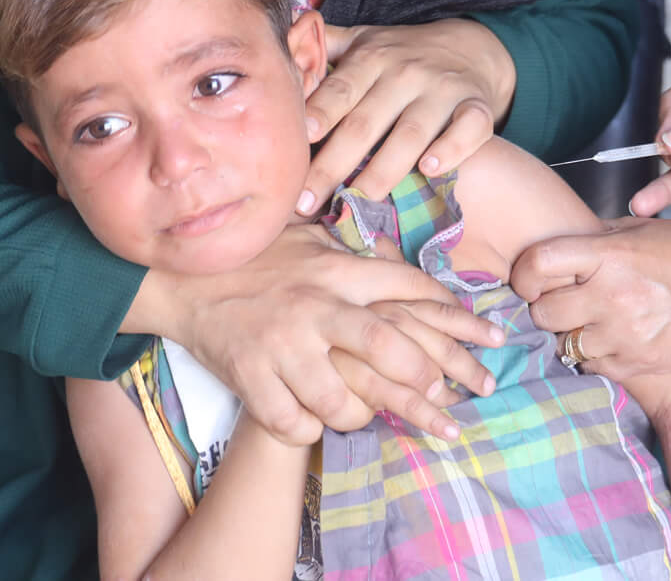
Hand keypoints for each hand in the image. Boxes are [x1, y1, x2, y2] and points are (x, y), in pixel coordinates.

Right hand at [133, 223, 506, 444]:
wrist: (181, 278)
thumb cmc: (255, 257)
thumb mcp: (310, 240)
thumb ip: (354, 252)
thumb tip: (402, 259)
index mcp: (335, 270)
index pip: (408, 288)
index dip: (455, 314)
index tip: (489, 337)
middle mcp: (314, 307)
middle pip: (385, 345)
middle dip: (424, 378)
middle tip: (448, 402)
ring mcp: (281, 345)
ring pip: (339, 399)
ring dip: (360, 415)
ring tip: (372, 417)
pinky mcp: (248, 376)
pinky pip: (290, 422)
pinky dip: (306, 430)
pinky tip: (313, 426)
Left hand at [300, 19, 516, 208]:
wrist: (472, 46)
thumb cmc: (402, 53)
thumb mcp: (363, 40)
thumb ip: (322, 46)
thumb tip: (275, 45)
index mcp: (372, 58)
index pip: (340, 89)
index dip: (318, 114)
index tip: (295, 143)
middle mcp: (406, 73)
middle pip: (366, 122)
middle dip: (333, 163)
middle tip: (306, 202)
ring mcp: (443, 90)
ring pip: (412, 132)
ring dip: (386, 168)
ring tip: (361, 199)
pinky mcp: (477, 106)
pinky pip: (470, 128)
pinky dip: (452, 149)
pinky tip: (430, 169)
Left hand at [511, 219, 670, 380]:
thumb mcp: (642, 229)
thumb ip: (596, 239)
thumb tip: (557, 249)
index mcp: (609, 254)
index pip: (538, 264)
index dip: (524, 274)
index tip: (528, 279)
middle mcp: (612, 295)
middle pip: (544, 312)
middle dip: (548, 307)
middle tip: (565, 301)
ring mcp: (625, 333)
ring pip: (566, 344)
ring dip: (575, 333)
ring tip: (599, 318)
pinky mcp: (637, 362)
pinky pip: (594, 365)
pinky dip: (599, 353)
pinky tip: (618, 335)